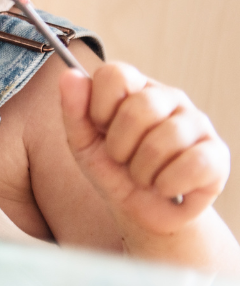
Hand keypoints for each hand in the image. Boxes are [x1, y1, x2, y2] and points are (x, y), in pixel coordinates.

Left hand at [60, 63, 229, 234]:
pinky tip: (165, 186)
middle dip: (119, 145)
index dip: (99, 108)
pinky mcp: (217, 153)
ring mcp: (197, 123)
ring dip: (142, 170)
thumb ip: (73, 109)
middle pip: (139, 108)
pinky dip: (168, 184)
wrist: (142, 211)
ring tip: (143, 175)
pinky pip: (193, 164)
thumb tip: (70, 75)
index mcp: (135, 87)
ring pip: (164, 140)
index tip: (100, 128)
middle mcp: (169, 97)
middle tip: (122, 158)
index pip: (115, 74)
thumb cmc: (113, 170)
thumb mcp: (83, 142)